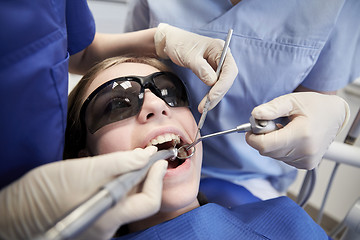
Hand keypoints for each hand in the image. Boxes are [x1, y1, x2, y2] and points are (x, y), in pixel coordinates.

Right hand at [0, 146, 167, 239]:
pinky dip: (119, 186)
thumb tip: (143, 157)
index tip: (159, 158)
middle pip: (140, 202)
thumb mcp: (85, 171)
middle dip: (147, 178)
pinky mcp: (91, 222)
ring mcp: (99, 227)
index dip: (157, 177)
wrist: (14, 212)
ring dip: (132, 181)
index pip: (148, 201)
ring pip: (127, 202)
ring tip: (129, 163)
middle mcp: (107, 228)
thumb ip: (119, 163)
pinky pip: (114, 204)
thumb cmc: (44, 193)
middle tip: (148, 159)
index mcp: (109, 217)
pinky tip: (111, 174)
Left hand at [154, 23, 237, 111]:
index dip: (222, 85)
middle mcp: (222, 56)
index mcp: (220, 48)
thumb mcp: (188, 56)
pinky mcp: (212, 71)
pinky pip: (215, 85)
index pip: (229, 69)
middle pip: (227, 79)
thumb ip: (201, 68)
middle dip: (218, 94)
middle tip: (206, 106)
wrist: (171, 42)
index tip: (212, 97)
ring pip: (222, 84)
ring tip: (204, 107)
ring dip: (214, 97)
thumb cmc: (179, 44)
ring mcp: (217, 64)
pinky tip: (205, 102)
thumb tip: (212, 82)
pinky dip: (211, 94)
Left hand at [245, 92, 349, 169]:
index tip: (252, 128)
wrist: (335, 115)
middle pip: (267, 151)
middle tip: (273, 123)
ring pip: (273, 155)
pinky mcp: (306, 165)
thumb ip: (272, 108)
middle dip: (263, 137)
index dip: (253, 137)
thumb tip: (255, 115)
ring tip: (285, 129)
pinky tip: (290, 137)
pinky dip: (280, 148)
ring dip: (272, 142)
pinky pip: (282, 158)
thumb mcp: (291, 100)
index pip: (265, 145)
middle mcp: (305, 152)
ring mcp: (306, 161)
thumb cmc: (315, 106)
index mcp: (301, 135)